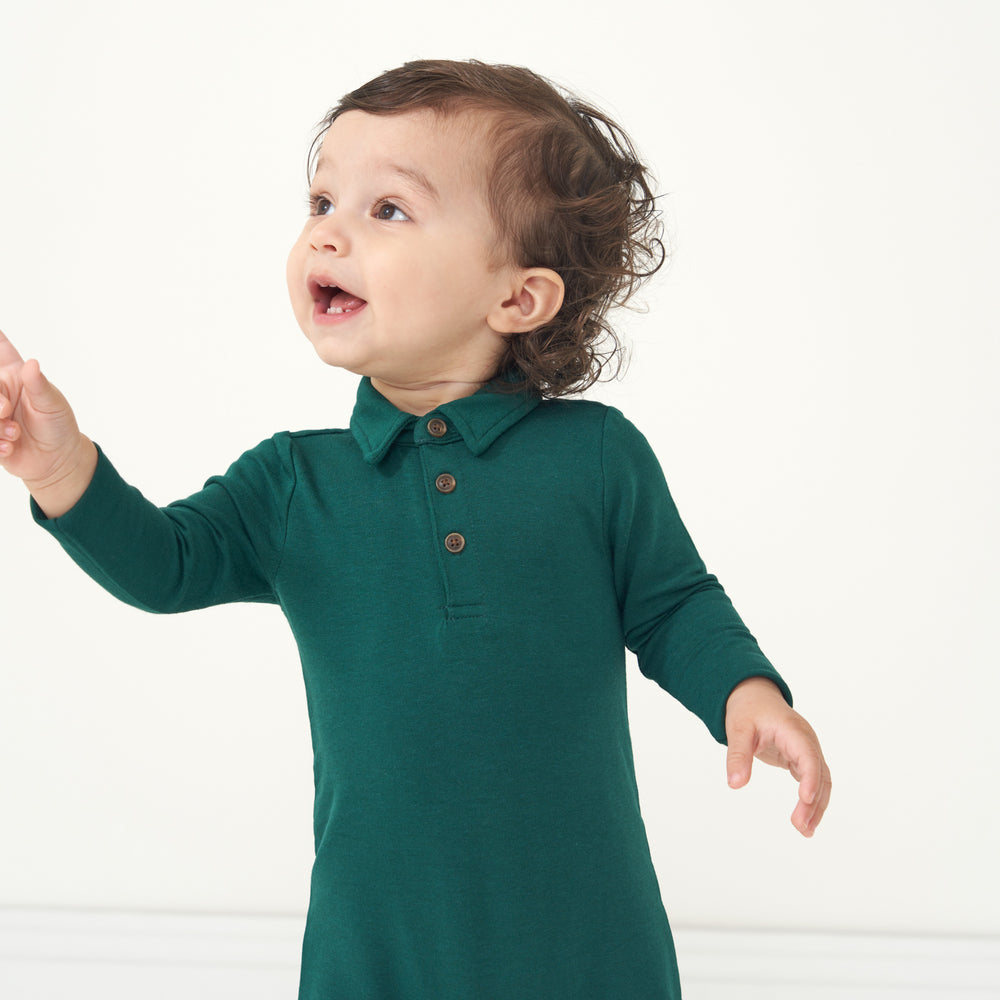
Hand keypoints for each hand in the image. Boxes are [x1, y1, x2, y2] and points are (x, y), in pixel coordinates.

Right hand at [0, 329, 95, 515]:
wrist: (58, 459)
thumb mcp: (52, 404)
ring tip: (15, 433)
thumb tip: (32, 363)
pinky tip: (9, 447)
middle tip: (6, 411)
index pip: (0, 350)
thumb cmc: (58, 426)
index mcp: (15, 376)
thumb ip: (38, 385)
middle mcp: (0, 391)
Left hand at [724, 677, 831, 836]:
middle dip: (814, 801)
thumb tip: (735, 785)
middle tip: (801, 827)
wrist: (754, 696)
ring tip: (805, 831)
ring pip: (821, 780)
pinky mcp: (802, 758)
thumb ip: (737, 756)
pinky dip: (812, 800)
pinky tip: (805, 821)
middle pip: (819, 773)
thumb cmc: (747, 711)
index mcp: (793, 730)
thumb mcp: (737, 730)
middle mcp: (806, 741)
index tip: (805, 799)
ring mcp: (807, 750)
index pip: (808, 755)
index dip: (810, 777)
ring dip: (816, 805)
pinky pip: (814, 780)